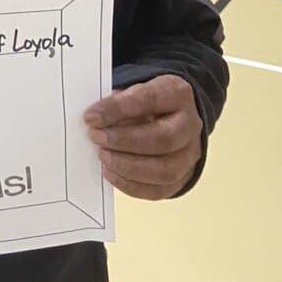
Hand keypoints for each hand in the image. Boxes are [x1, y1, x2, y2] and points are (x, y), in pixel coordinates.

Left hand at [83, 74, 201, 200]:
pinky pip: (159, 190)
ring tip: (103, 158)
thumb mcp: (132, 91)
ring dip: (128, 166)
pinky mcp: (182, 178)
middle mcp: (190, 124)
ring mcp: (189, 154)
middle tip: (97, 138)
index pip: (148, 100)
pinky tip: (111, 173)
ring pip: (165, 169)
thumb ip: (116, 104)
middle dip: (124, 140)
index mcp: (177, 94)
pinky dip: (131, 185)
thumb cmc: (145, 104)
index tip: (91, 116)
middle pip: (163, 138)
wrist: (169, 118)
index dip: (117, 109)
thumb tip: (94, 121)